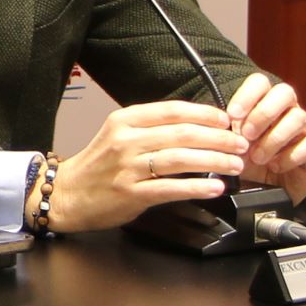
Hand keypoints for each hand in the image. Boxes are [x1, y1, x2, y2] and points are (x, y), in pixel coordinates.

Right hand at [45, 98, 249, 233]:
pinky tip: (214, 188)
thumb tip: (196, 127)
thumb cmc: (96, 167)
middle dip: (218, 138)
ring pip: (180, 158)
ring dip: (214, 161)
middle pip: (182, 133)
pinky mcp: (131, 193)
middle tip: (239, 144)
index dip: (205, 114)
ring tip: (234, 164)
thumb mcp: (118, 135)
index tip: (227, 120)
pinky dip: (197, 187)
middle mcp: (126, 140)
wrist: (66, 194)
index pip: (173, 111)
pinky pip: (171, 188)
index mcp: (125, 121)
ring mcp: (128, 167)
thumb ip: (151, 130)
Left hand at [220, 72, 305, 198]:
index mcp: (264, 101)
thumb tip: (221, 131)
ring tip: (257, 157)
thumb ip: (228, 135)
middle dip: (263, 113)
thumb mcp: (233, 147)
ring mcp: (303, 127)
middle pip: (285, 92)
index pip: (260, 83)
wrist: (269, 188)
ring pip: (298, 118)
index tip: (232, 115)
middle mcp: (287, 109)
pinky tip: (275, 166)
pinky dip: (289, 157)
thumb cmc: (250, 161)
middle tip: (247, 135)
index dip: (247, 95)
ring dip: (274, 138)